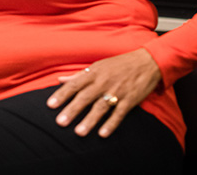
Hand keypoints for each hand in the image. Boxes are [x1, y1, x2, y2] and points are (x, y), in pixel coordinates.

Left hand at [46, 48, 161, 138]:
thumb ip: (78, 75)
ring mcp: (117, 91)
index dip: (61, 95)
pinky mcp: (130, 100)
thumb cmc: (119, 64)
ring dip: (90, 120)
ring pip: (100, 107)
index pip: (74, 85)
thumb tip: (59, 80)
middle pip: (85, 97)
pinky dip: (111, 124)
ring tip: (79, 132)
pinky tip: (102, 134)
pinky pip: (119, 114)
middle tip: (60, 122)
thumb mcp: (97, 66)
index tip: (50, 105)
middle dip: (72, 110)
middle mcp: (103, 82)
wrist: (147, 62)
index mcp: (93, 73)